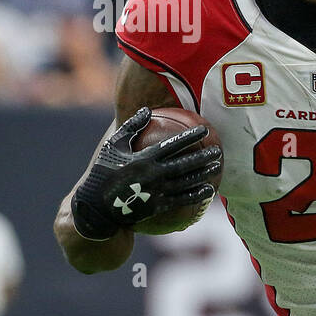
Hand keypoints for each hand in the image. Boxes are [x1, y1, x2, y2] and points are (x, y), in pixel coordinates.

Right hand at [71, 107, 222, 239]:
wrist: (96, 205)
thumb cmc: (104, 170)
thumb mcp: (112, 145)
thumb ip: (131, 127)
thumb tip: (147, 109)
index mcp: (143, 158)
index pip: (172, 144)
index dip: (190, 136)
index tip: (205, 129)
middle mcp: (152, 175)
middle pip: (184, 165)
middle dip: (203, 157)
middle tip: (218, 151)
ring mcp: (156, 192)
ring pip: (186, 183)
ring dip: (203, 175)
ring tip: (217, 168)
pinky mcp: (157, 206)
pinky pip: (181, 200)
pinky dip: (196, 195)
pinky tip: (209, 191)